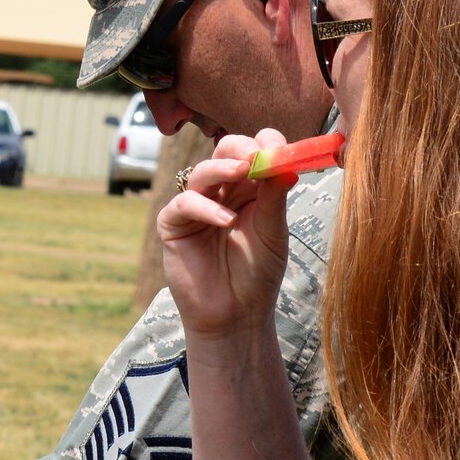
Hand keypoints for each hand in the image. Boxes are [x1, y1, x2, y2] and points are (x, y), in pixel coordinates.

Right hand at [157, 130, 293, 340]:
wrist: (237, 316)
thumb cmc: (257, 274)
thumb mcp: (273, 234)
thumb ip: (274, 199)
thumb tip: (285, 164)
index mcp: (250, 188)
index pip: (253, 151)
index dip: (265, 144)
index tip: (280, 148)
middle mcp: (222, 191)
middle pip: (225, 152)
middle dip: (241, 149)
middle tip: (256, 155)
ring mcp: (196, 206)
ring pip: (202, 172)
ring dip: (223, 168)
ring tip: (244, 174)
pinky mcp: (174, 225)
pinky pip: (184, 204)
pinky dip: (204, 207)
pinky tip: (225, 220)